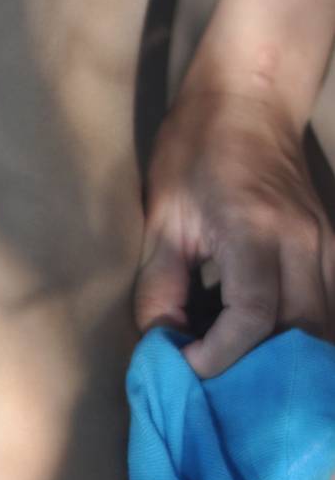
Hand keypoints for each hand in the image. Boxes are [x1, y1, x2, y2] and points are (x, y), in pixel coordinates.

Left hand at [133, 84, 334, 377]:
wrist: (249, 97)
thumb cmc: (197, 149)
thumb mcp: (163, 216)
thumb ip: (161, 285)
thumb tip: (161, 343)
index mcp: (255, 229)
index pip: (252, 316)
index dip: (218, 354)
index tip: (185, 364)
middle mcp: (303, 240)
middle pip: (299, 331)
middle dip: (257, 367)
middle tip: (216, 382)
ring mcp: (326, 243)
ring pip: (324, 326)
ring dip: (286, 358)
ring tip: (242, 372)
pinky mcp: (331, 248)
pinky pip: (329, 308)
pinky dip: (303, 338)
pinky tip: (271, 350)